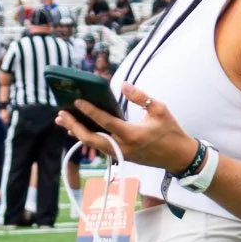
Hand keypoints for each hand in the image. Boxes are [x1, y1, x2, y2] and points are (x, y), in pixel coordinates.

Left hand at [54, 83, 195, 174]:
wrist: (178, 157)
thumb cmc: (171, 131)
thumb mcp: (160, 109)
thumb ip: (141, 97)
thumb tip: (124, 84)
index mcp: (133, 134)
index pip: (106, 122)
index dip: (90, 111)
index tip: (77, 100)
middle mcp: (123, 147)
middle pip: (91, 138)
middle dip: (74, 126)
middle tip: (61, 114)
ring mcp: (121, 154)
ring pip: (93, 144)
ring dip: (77, 132)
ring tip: (63, 120)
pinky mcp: (121, 156)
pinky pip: (99, 147)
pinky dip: (87, 137)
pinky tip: (77, 130)